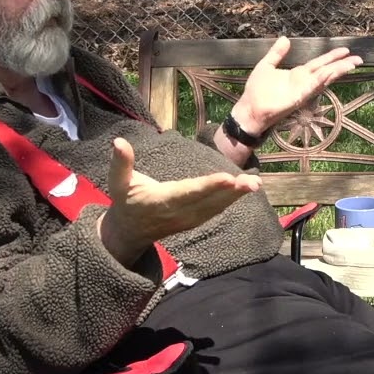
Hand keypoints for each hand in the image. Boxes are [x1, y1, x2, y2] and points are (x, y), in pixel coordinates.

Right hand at [98, 138, 261, 261]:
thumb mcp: (117, 182)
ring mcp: (189, 219)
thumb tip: (118, 141)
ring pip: (216, 207)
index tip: (227, 179)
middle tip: (253, 182)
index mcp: (161, 200)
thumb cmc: (125, 201)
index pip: (188, 192)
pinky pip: (215, 210)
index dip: (208, 186)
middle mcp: (178, 212)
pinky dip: (231, 200)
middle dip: (232, 191)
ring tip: (255, 183)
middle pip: (209, 201)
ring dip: (236, 196)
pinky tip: (245, 189)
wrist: (129, 232)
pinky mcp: (195, 220)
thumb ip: (120, 163)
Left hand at [233, 37, 362, 134]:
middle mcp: (303, 82)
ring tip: (351, 64)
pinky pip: (310, 89)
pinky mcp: (296, 99)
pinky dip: (319, 81)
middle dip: (342, 65)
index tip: (346, 50)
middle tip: (359, 59)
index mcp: (298, 74)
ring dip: (336, 72)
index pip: (319, 63)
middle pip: (327, 71)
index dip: (332, 56)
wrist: (249, 108)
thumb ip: (277, 53)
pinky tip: (328, 74)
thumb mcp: (266, 66)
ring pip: (323, 79)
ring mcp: (302, 91)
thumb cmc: (257, 91)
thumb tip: (285, 38)